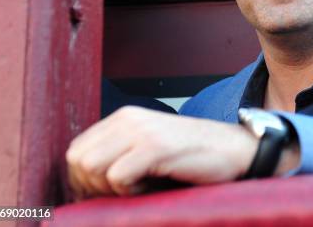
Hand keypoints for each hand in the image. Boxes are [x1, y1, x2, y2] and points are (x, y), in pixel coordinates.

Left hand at [66, 106, 258, 197]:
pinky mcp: (155, 146)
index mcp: (124, 118)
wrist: (236, 150)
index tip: (107, 194)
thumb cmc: (193, 157)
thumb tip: (82, 186)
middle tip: (125, 192)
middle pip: (77, 160)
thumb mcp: (149, 148)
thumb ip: (119, 155)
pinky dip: (131, 192)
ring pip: (91, 168)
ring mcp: (141, 130)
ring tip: (142, 186)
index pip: (76, 150)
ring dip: (112, 189)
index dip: (83, 180)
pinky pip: (117, 177)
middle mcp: (128, 118)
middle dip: (93, 187)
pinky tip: (154, 186)